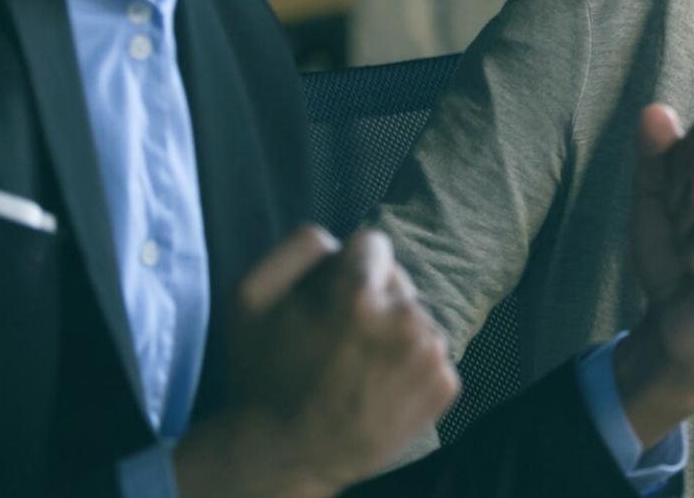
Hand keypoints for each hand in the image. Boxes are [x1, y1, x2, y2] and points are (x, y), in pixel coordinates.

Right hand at [176, 226, 458, 497]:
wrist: (288, 454)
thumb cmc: (262, 376)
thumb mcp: (249, 299)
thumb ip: (296, 248)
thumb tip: (338, 239)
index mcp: (359, 293)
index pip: (372, 244)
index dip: (348, 266)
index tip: (333, 293)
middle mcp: (406, 318)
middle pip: (397, 282)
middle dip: (372, 300)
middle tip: (338, 341)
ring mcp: (430, 355)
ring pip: (416, 318)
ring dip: (392, 334)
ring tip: (356, 369)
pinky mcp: (445, 385)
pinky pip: (431, 355)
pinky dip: (409, 367)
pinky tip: (377, 388)